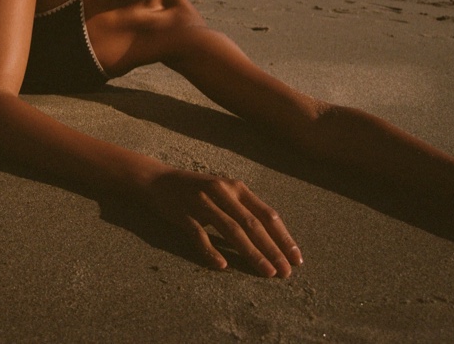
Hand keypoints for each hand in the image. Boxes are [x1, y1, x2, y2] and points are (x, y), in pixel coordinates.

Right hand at [144, 167, 302, 276]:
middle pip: (252, 224)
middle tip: (285, 273)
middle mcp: (222, 191)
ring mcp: (202, 201)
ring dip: (251, 252)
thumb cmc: (196, 190)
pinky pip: (199, 234)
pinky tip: (222, 265)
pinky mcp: (182, 213)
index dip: (283, 237)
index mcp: (236, 187)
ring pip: (231, 229)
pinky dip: (211, 250)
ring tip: (266, 272)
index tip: (296, 259)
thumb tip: (272, 237)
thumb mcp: (224, 192)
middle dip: (272, 250)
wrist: (157, 180)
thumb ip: (244, 209)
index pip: (266, 214)